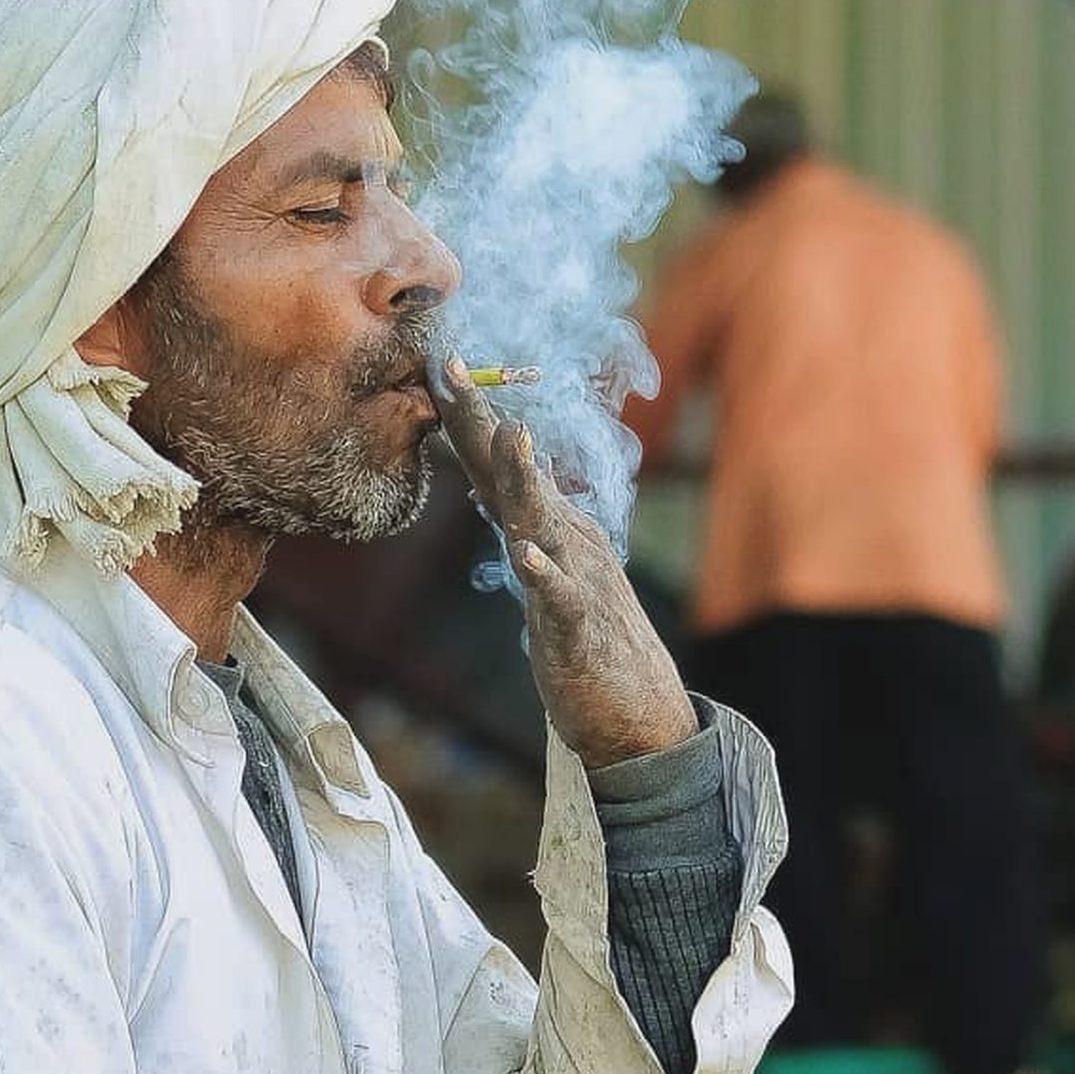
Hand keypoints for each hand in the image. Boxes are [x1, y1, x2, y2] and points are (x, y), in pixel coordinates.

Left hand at [432, 356, 696, 768]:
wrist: (638, 710)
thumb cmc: (587, 639)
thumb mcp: (546, 571)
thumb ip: (523, 527)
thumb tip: (486, 486)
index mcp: (551, 527)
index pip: (499, 464)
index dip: (468, 416)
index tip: (435, 363)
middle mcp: (565, 540)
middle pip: (517, 474)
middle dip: (485, 420)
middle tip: (452, 368)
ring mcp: (576, 580)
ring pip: (545, 523)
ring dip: (526, 480)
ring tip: (510, 438)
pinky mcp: (580, 630)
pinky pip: (561, 599)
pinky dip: (545, 575)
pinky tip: (526, 555)